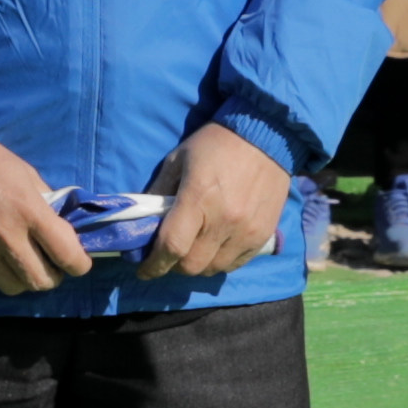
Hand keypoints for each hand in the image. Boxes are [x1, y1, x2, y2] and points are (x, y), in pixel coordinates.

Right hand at [0, 134, 93, 296]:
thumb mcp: (27, 175)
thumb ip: (47, 204)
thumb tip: (63, 227)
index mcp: (29, 212)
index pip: (67, 256)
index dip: (79, 265)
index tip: (77, 262)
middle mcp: (6, 236)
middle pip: (41, 281)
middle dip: (52, 276)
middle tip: (48, 263)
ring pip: (13, 287)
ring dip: (22, 278)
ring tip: (19, 263)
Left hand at [145, 122, 294, 283]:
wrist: (267, 137)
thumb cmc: (216, 145)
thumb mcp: (177, 159)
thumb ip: (158, 191)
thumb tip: (140, 220)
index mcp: (198, 199)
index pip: (172, 246)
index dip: (153, 265)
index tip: (142, 270)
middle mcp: (224, 221)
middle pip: (192, 265)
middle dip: (173, 266)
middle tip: (167, 256)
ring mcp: (246, 231)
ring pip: (214, 268)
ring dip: (197, 265)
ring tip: (190, 251)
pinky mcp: (263, 235)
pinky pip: (236, 263)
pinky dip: (220, 262)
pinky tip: (213, 249)